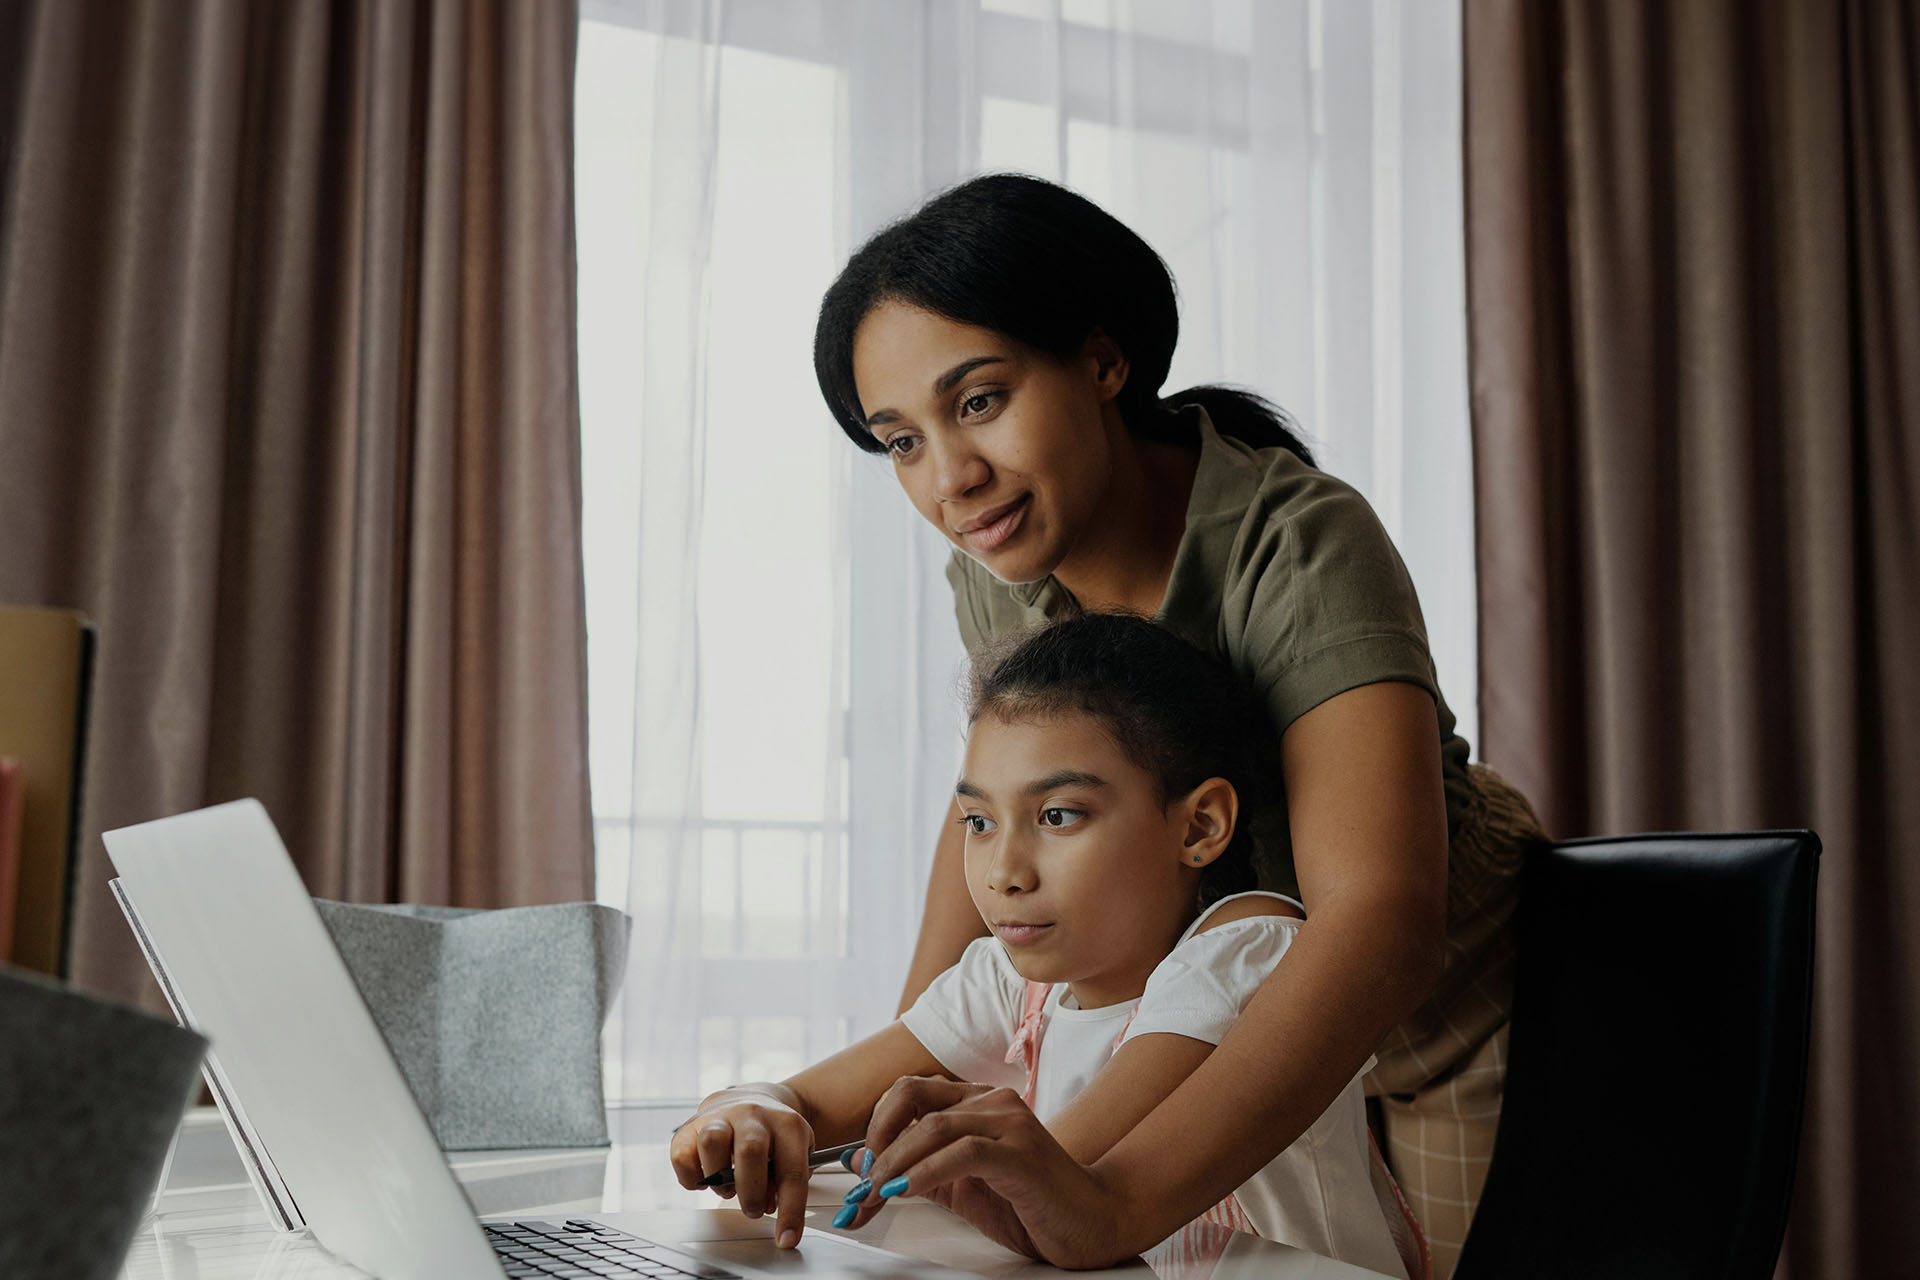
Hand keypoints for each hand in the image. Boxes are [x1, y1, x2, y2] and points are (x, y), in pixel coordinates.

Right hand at [667, 1087, 814, 1248]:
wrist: (750, 1098)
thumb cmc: (772, 1135)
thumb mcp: (793, 1152)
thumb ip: (784, 1181)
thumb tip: (768, 1205)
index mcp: (786, 1124)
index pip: (791, 1170)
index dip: (790, 1210)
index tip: (786, 1240)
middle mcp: (752, 1115)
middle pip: (750, 1150)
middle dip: (751, 1192)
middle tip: (754, 1209)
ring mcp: (719, 1117)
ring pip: (712, 1142)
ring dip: (719, 1180)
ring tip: (728, 1188)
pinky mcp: (690, 1126)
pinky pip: (682, 1155)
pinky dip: (692, 1178)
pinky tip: (706, 1178)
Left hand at [834, 1077, 1129, 1268]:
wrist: (1091, 1224)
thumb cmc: (1030, 1205)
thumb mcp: (959, 1187)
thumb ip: (915, 1169)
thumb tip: (860, 1160)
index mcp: (977, 1102)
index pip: (909, 1091)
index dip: (876, 1126)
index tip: (862, 1170)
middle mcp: (993, 1101)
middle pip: (913, 1098)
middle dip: (877, 1143)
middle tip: (862, 1187)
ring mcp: (1010, 1123)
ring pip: (933, 1125)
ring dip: (894, 1164)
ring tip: (876, 1196)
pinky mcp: (1021, 1153)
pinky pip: (962, 1153)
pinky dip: (925, 1172)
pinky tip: (906, 1193)